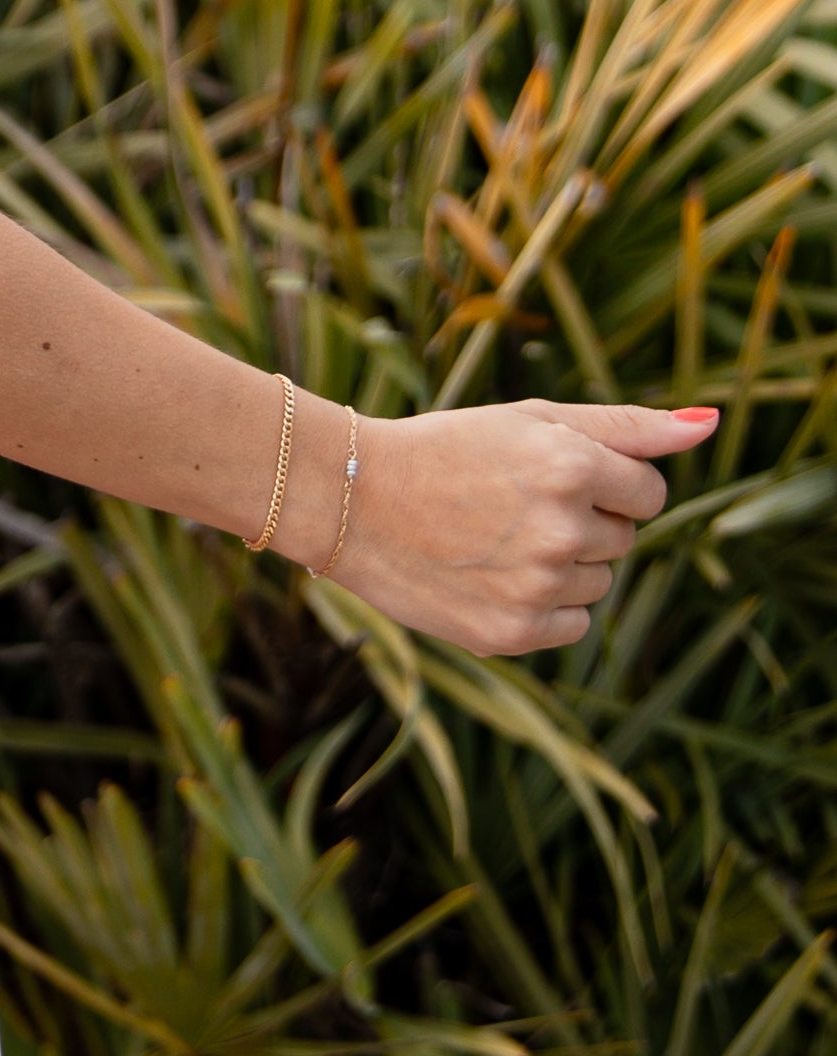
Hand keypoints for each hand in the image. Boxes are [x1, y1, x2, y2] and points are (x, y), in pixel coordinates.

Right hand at [321, 398, 717, 654]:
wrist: (347, 500)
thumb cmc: (445, 449)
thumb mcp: (532, 421)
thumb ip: (628, 426)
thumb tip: (708, 425)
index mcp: (572, 465)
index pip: (649, 492)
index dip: (606, 483)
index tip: (550, 477)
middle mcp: (562, 529)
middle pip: (623, 539)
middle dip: (582, 521)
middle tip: (509, 506)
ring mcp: (537, 585)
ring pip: (599, 582)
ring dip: (562, 564)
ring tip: (493, 540)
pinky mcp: (512, 634)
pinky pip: (573, 623)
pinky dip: (544, 605)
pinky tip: (491, 578)